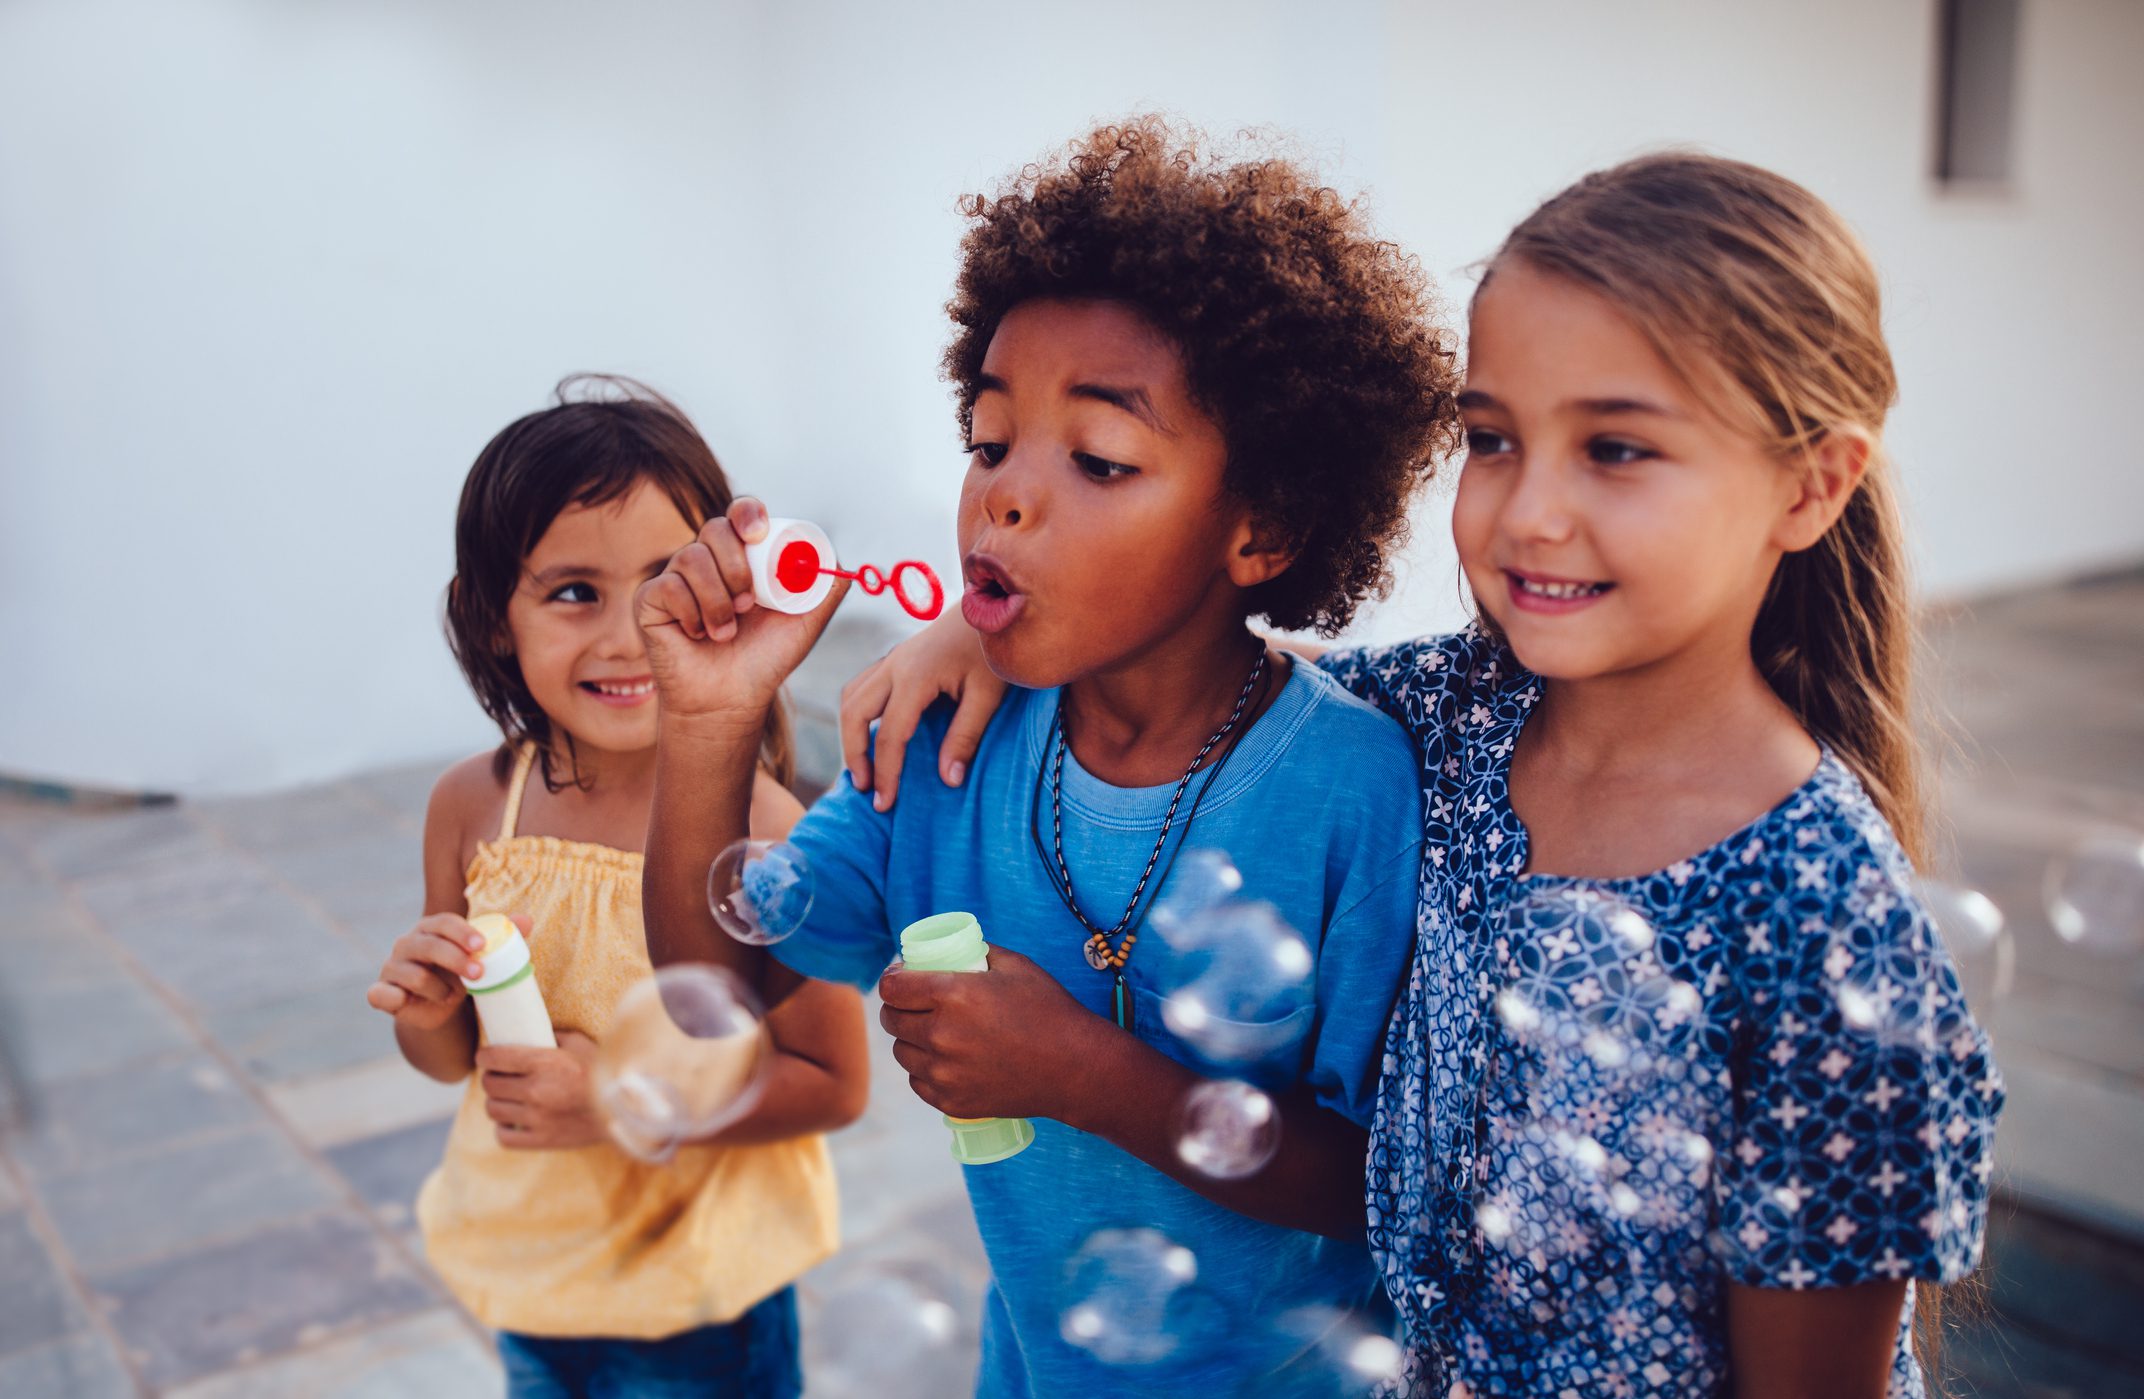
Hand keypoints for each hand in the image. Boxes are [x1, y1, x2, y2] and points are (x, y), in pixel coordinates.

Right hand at [366, 913, 504, 1031]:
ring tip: (450, 996)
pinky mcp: (381, 991)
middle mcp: (407, 943)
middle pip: (429, 946)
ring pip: (415, 976)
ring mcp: (391, 967)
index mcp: (431, 928)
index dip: (462, 932)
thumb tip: (526, 921)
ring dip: (440, 990)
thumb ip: (503, 936)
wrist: (437, 1005)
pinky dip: (395, 997)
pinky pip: (381, 993)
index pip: (444, 923)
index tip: (482, 944)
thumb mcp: (481, 956)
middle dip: (456, 960)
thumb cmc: (460, 972)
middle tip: (479, 973)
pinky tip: (407, 1001)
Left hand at [476, 1030, 606, 1150]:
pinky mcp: (541, 1139)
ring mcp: (536, 1118)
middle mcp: (536, 1090)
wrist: (621, 1108)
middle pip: (489, 1085)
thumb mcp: (579, 1043)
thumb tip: (528, 1031)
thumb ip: (551, 1035)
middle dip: (492, 1078)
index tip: (487, 1056)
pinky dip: (504, 1128)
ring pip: (493, 1110)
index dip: (485, 1056)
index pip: (493, 1058)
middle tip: (501, 1076)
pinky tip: (514, 1120)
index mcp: (543, 1063)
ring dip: (497, 1102)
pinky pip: (503, 1136)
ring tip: (508, 1099)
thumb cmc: (600, 1071)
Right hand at [635, 497, 849, 725]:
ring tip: (727, 631)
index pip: (742, 514)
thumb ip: (826, 590)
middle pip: (715, 528)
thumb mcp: (805, 624)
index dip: (748, 514)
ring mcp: (676, 576)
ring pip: (691, 557)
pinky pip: (668, 586)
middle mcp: (708, 560)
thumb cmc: (765, 659)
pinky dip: (690, 613)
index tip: (759, 533)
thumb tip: (839, 561)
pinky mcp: (651, 599)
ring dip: (717, 599)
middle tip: (749, 604)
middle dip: (736, 565)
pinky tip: (698, 635)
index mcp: (743, 557)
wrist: (730, 699)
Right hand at [839, 607, 1004, 810]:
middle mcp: (894, 665)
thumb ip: (966, 736)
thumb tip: (948, 780)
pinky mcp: (897, 657)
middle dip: (854, 754)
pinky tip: (873, 732)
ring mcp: (892, 658)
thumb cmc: (993, 649)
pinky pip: (861, 686)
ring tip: (863, 766)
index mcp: (914, 676)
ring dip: (850, 733)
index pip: (890, 735)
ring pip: (850, 697)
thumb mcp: (988, 694)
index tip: (885, 803)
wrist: (992, 605)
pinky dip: (857, 713)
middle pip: (853, 714)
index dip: (886, 773)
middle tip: (867, 788)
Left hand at [877, 947, 1103, 1121]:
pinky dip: (925, 1070)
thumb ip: (977, 952)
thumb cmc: (1049, 1010)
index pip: (892, 987)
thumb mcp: (1014, 965)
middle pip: (892, 1020)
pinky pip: (918, 1082)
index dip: (892, 979)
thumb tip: (949, 949)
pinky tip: (943, 1060)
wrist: (1075, 1068)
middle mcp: (941, 1035)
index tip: (899, 977)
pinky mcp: (951, 1101)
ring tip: (930, 1033)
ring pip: (902, 1053)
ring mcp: (944, 1073)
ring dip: (909, 1040)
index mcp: (952, 995)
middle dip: (897, 1007)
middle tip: (912, 1004)